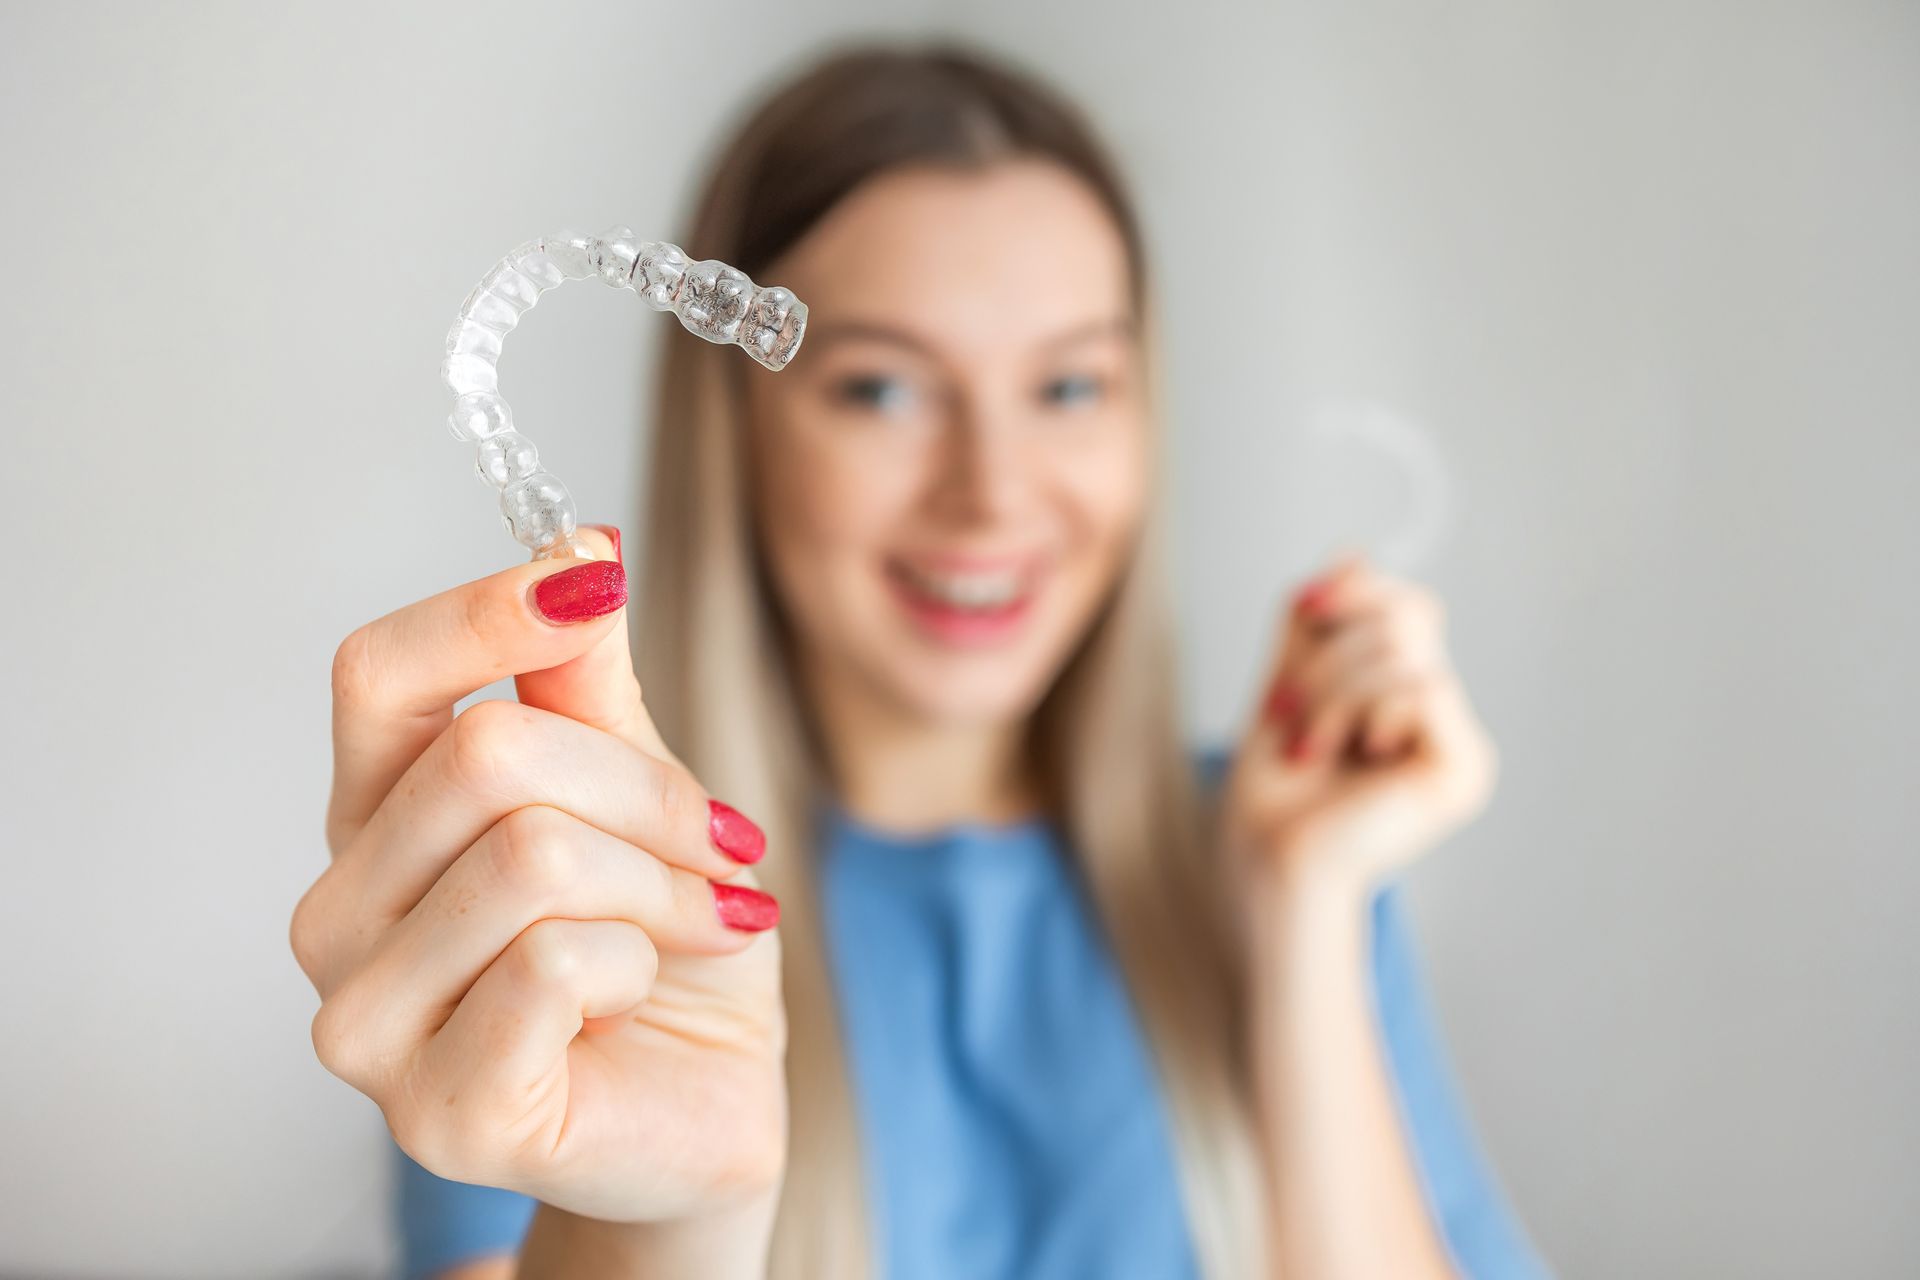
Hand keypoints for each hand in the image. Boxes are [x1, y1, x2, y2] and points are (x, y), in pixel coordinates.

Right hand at [290, 527, 785, 1225]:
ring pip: (531, 857)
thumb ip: (587, 688)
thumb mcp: (642, 795)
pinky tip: (643, 999)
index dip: (484, 612)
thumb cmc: (665, 952)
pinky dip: (644, 962)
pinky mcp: (437, 1110)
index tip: (594, 580)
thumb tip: (576, 547)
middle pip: (487, 758)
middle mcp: (341, 916)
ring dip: (662, 882)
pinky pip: (560, 964)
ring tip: (701, 920)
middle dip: (649, 791)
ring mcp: (369, 1024)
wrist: (710, 1103)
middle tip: (723, 841)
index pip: (376, 674)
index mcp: (377, 822)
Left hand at [1223, 556, 1497, 891]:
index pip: (1407, 607)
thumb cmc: (1274, 786)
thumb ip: (1318, 623)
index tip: (1304, 609)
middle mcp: (1443, 717)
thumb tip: (1354, 552)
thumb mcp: (1290, 679)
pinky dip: (1364, 710)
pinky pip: (1426, 685)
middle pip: (1408, 616)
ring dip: (1333, 691)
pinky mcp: (1463, 768)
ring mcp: (1460, 743)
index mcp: (1407, 696)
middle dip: (1330, 655)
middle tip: (1287, 712)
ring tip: (1309, 744)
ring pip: (1406, 649)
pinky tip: (1349, 756)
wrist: (1268, 857)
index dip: (1358, 591)